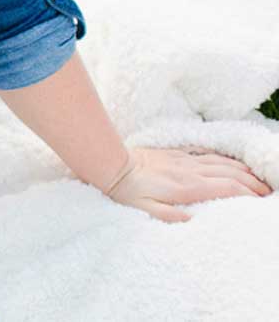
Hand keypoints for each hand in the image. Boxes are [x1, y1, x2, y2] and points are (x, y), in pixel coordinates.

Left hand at [103, 147, 272, 221]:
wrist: (111, 164)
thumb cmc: (126, 191)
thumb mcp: (144, 210)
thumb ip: (168, 217)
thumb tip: (192, 222)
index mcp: (186, 187)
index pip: (225, 187)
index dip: (246, 193)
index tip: (259, 200)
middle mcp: (189, 171)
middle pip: (229, 173)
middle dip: (251, 181)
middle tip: (266, 190)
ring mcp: (183, 160)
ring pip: (220, 161)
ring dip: (241, 169)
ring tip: (256, 177)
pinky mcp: (175, 154)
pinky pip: (205, 153)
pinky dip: (222, 157)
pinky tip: (229, 160)